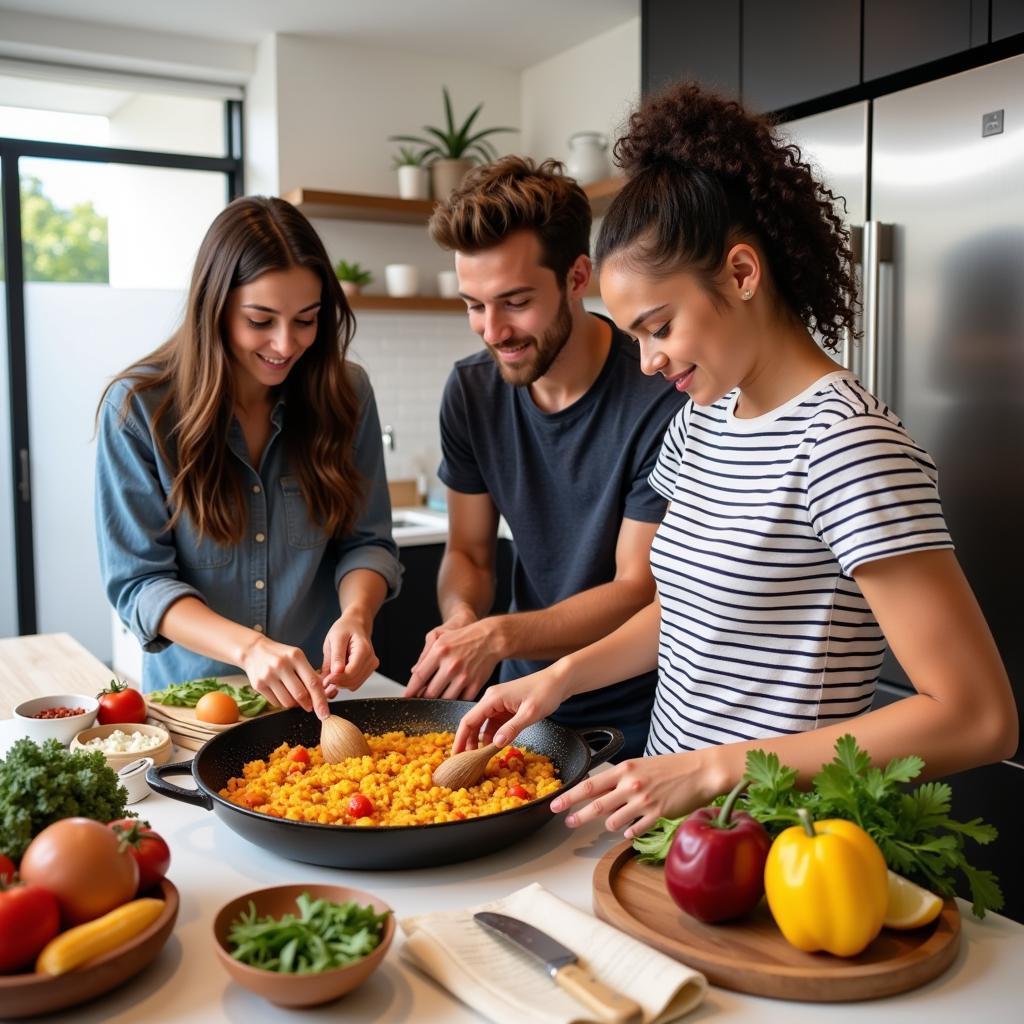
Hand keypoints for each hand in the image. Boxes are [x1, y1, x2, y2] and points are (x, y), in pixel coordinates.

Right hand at [240, 634, 329, 719]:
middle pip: (300, 695)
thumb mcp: (297, 657)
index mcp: (296, 656)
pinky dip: (282, 703)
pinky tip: (282, 694)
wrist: (253, 650)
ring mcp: (268, 675)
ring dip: (294, 705)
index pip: (312, 682)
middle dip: (308, 705)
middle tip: (309, 706)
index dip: (320, 700)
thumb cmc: (280, 655)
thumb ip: (309, 673)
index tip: (325, 713)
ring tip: (294, 697)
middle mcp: (281, 665)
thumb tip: (322, 695)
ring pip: (288, 702)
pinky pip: (276, 703)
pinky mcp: (258, 685)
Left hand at [321, 612, 379, 693]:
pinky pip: (355, 683)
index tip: (324, 681)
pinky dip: (344, 682)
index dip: (336, 679)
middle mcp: (371, 660)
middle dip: (337, 682)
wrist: (355, 625)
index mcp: (363, 650)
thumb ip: (336, 656)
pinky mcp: (368, 671)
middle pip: (353, 681)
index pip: (351, 672)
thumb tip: (336, 673)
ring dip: (340, 683)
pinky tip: (337, 674)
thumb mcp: (336, 638)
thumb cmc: (345, 629)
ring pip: (353, 685)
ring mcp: (371, 666)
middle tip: (323, 679)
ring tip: (330, 674)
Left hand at [404, 608, 501, 699]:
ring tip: (437, 697)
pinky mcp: (475, 684)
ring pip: (444, 699)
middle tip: (422, 698)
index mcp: (439, 651)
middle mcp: (451, 665)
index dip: (411, 690)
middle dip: (424, 697)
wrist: (490, 638)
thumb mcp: (441, 638)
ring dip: (439, 701)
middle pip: (430, 692)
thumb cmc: (464, 638)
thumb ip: (425, 655)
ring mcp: (464, 676)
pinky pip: (460, 700)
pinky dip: (454, 700)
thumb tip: (414, 673)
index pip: (419, 677)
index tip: (406, 696)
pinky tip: (452, 695)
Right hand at [451, 668, 566, 752]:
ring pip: (483, 725)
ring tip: (478, 759)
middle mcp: (491, 699)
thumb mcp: (530, 713)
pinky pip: (494, 724)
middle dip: (468, 742)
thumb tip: (495, 744)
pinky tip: (493, 748)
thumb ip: (512, 728)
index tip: (455, 756)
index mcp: (492, 698)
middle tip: (466, 763)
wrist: (559, 680)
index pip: (469, 721)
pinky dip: (492, 736)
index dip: (460, 739)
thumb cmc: (546, 692)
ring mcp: (499, 703)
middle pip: (473, 723)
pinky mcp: (506, 707)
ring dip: (480, 741)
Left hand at [550, 749, 727, 838]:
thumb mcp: (640, 766)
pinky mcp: (657, 814)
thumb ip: (620, 779)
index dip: (570, 796)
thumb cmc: (671, 767)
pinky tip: (629, 831)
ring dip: (609, 824)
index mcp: (624, 769)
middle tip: (567, 823)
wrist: (700, 771)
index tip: (555, 804)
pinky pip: (634, 830)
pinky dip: (628, 832)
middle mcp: (631, 785)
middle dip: (577, 816)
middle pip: (595, 805)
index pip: (589, 784)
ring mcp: (643, 801)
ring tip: (613, 822)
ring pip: (613, 821)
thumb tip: (600, 792)